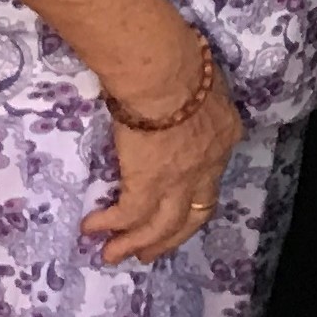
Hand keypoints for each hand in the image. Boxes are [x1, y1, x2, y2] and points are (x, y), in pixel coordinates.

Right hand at [86, 45, 240, 266]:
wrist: (163, 70)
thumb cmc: (178, 60)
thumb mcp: (201, 82)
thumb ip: (194, 99)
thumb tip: (177, 96)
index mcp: (224, 135)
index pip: (212, 177)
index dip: (194, 196)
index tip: (179, 207)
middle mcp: (208, 164)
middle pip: (195, 213)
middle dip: (172, 236)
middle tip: (150, 252)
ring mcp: (179, 178)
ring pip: (162, 224)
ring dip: (137, 243)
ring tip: (113, 255)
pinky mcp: (148, 183)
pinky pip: (128, 215)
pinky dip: (110, 225)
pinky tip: (92, 228)